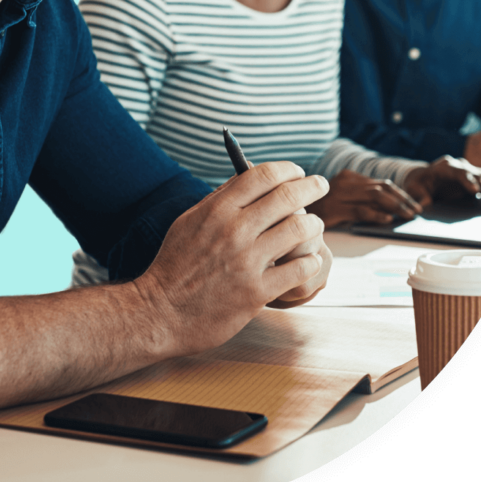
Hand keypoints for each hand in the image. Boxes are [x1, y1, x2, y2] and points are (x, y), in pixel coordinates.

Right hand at [138, 161, 329, 352]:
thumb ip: (218, 199)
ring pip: (298, 230)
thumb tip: (245, 176)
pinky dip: (309, 261)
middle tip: (320, 185)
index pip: (261, 175)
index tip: (297, 171)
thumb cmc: (175, 264)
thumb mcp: (189, 221)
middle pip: (287, 196)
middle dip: (311, 186)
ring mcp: (246, 262)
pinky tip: (308, 259)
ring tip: (315, 225)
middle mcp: (233, 231)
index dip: (287, 169)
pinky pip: (299, 270)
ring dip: (314, 224)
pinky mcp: (256, 293)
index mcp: (216, 210)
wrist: (160, 312)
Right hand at [306, 169, 422, 228]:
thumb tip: (390, 211)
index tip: (415, 204)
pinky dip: (376, 215)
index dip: (401, 194)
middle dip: (403, 200)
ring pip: (375, 196)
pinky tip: (386, 221)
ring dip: (395, 206)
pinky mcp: (334, 208)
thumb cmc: (318, 212)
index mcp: (348, 177)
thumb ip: (360, 200)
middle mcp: (345, 182)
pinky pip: (360, 210)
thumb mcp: (340, 200)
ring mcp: (339, 194)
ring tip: (408, 216)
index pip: (380, 183)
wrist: (290, 215)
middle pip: (381, 188)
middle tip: (416, 212)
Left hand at [404, 155, 480, 204]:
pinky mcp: (475, 178)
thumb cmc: (417, 183)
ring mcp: (468, 171)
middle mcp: (459, 166)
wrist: (424, 178)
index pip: (457, 171)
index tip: (474, 190)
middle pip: (473, 174)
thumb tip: (423, 204)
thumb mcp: (413, 188)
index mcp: (444, 166)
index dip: (466, 180)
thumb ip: (418, 195)